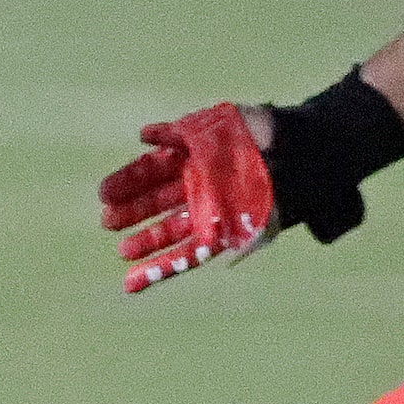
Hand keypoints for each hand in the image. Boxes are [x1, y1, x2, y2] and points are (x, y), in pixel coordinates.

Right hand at [98, 103, 276, 292]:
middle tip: (106, 220)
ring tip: (122, 250)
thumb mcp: (216, 125)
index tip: (105, 193)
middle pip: (156, 202)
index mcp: (193, 158)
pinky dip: (163, 269)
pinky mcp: (223, 236)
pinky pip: (189, 256)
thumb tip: (142, 135)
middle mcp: (198, 187)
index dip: (128, 181)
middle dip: (131, 212)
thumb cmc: (261, 135)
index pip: (152, 171)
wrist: (299, 157)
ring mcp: (210, 213)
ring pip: (169, 231)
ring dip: (145, 241)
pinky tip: (137, 278)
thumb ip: (179, 132)